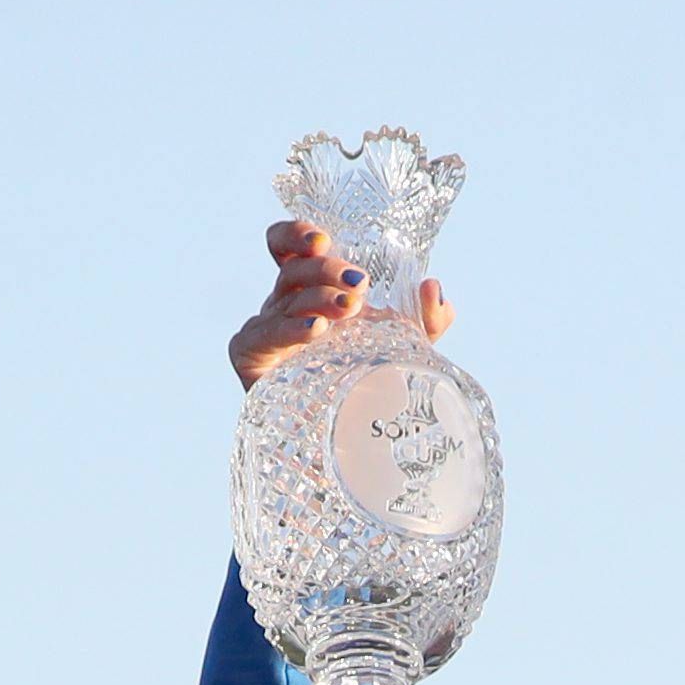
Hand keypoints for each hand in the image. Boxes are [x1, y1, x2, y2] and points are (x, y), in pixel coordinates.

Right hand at [231, 217, 448, 388]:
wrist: (347, 448)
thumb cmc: (368, 389)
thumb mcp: (404, 349)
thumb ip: (425, 321)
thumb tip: (433, 289)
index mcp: (311, 293)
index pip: (289, 249)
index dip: (297, 236)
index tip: (324, 241)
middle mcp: (284, 307)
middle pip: (293, 271)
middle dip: (326, 271)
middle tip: (359, 287)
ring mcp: (265, 332)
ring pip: (283, 300)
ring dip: (317, 297)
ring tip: (349, 309)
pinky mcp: (251, 360)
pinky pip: (261, 336)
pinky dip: (289, 329)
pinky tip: (315, 330)